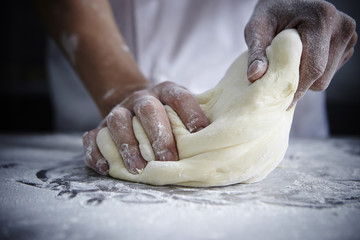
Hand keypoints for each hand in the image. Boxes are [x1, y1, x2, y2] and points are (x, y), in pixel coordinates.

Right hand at [83, 82, 209, 174]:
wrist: (133, 104)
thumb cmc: (166, 115)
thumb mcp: (180, 110)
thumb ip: (193, 121)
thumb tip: (218, 142)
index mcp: (164, 91)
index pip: (178, 97)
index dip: (189, 112)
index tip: (201, 132)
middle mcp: (141, 99)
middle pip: (147, 110)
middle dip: (157, 135)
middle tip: (167, 159)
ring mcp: (118, 112)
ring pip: (118, 122)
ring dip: (128, 145)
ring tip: (138, 168)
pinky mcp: (99, 127)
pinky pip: (92, 138)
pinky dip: (95, 153)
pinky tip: (106, 168)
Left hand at [245, 0, 356, 106]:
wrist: (285, 2)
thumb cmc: (268, 15)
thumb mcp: (257, 29)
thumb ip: (256, 53)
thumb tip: (255, 76)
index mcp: (321, 19)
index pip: (313, 68)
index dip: (295, 88)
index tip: (278, 101)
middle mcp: (341, 26)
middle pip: (321, 77)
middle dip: (298, 84)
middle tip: (278, 78)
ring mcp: (348, 36)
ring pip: (326, 78)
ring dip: (304, 79)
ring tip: (288, 64)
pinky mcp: (347, 44)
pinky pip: (329, 73)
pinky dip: (312, 73)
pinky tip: (300, 60)